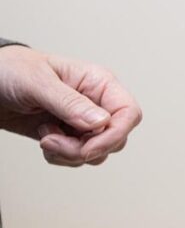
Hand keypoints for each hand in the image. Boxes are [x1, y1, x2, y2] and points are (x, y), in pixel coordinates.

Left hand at [0, 45, 141, 165]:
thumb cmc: (12, 70)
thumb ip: (70, 102)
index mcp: (99, 83)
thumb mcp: (39, 82)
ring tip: (45, 136)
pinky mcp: (68, 135)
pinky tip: (44, 138)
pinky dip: (60, 157)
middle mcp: (97, 103)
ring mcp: (83, 121)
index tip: (87, 148)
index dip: (115, 134)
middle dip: (85, 148)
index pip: (128, 113)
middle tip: (53, 140)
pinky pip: (78, 157)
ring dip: (70, 154)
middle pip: (115, 138)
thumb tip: (101, 122)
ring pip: (98, 152)